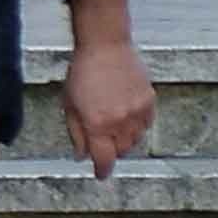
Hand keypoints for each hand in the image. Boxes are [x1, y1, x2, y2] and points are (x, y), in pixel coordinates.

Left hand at [64, 35, 157, 176]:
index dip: (102, 170)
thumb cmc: (83, 70)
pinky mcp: (149, 101)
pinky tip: (127, 113)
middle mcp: (119, 121)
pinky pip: (146, 124)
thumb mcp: (69, 104)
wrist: (104, 44)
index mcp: (97, 124)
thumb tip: (81, 155)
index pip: (104, 160)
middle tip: (103, 138)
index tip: (101, 173)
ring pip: (135, 140)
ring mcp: (136, 111)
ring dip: (125, 138)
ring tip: (114, 122)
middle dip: (111, 149)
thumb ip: (76, 133)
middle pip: (121, 152)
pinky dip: (138, 124)